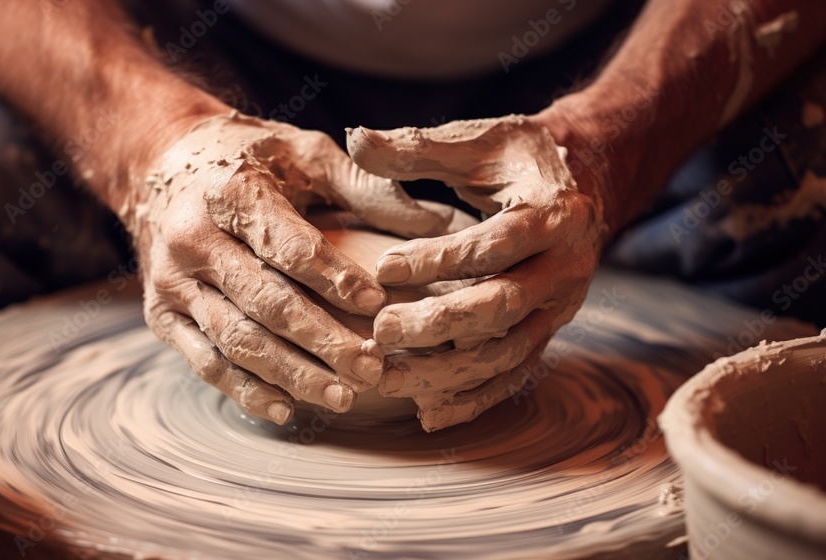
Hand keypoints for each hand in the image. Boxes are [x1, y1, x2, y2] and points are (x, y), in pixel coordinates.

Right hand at [129, 112, 457, 424]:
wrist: (161, 165)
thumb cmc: (251, 159)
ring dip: (290, 373)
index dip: (331, 277)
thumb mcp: (305, 151)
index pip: (286, 244)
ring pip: (235, 339)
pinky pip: (204, 362)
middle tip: (371, 368)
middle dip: (321, 340)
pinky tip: (288, 409)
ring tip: (342, 397)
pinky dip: (245, 390)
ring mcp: (170, 282)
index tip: (376, 305)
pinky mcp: (162, 315)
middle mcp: (191, 238)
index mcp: (229, 191)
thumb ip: (365, 184)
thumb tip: (435, 223)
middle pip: (263, 301)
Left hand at [347, 115, 608, 430]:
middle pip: (502, 307)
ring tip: (388, 379)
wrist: (584, 184)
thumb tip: (355, 137)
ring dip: (448, 372)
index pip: (495, 244)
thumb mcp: (478, 141)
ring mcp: (558, 309)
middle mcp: (564, 268)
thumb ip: (417, 147)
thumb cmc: (519, 159)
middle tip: (380, 331)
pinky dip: (474, 399)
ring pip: (506, 353)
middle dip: (440, 324)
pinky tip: (428, 413)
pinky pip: (513, 376)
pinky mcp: (546, 334)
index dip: (441, 258)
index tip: (384, 267)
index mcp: (552, 215)